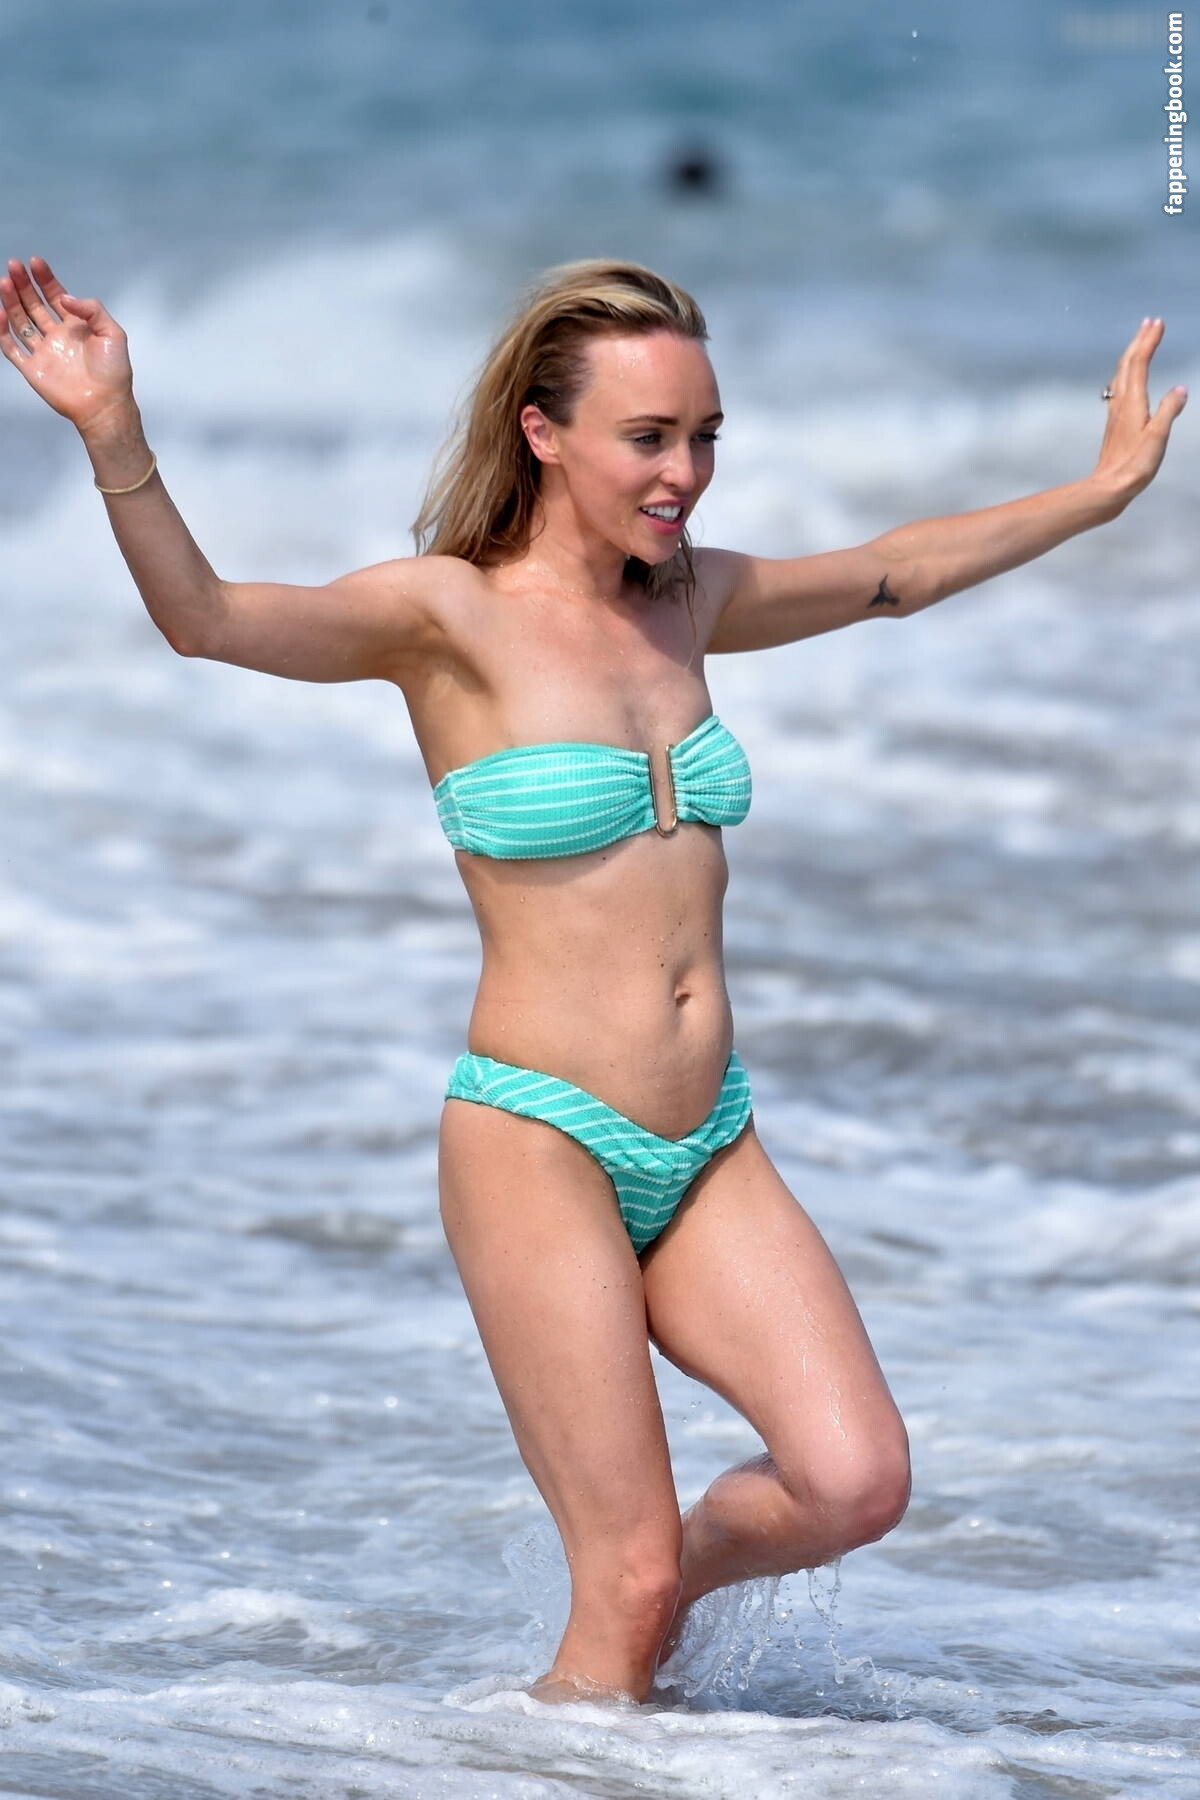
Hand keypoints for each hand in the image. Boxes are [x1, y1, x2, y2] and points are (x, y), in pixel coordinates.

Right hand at [0, 255, 134, 434]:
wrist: (105, 405)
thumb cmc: (114, 372)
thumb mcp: (113, 333)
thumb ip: (92, 310)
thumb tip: (65, 297)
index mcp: (76, 326)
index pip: (55, 296)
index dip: (45, 279)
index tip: (35, 262)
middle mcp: (57, 336)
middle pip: (34, 304)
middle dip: (24, 284)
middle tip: (14, 266)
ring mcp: (43, 351)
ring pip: (21, 321)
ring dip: (12, 301)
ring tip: (4, 282)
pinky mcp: (32, 369)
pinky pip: (11, 347)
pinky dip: (2, 331)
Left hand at [1094, 317, 1186, 508]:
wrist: (1108, 488)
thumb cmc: (1134, 466)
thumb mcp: (1157, 438)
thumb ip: (1168, 411)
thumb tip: (1180, 389)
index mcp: (1132, 403)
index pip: (1139, 363)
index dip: (1148, 342)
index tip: (1158, 323)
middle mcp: (1121, 403)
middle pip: (1128, 364)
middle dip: (1140, 341)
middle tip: (1150, 321)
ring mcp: (1116, 413)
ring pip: (1122, 374)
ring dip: (1132, 354)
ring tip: (1141, 341)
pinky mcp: (1116, 423)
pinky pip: (1121, 387)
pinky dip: (1127, 372)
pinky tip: (1128, 378)